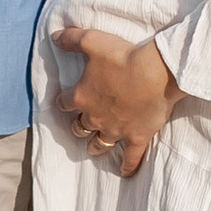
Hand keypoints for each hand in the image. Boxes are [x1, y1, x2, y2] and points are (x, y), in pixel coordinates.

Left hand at [56, 25, 178, 176]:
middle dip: (79, 126)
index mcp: (81, 96)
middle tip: (81, 125)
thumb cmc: (123, 57)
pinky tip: (125, 173)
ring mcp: (116, 130)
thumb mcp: (93, 41)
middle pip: (80, 127)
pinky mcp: (137, 137)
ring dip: (95, 146)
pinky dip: (128, 166)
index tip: (64, 101)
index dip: (63, 101)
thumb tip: (54, 37)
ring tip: (94, 148)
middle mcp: (95, 117)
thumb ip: (71, 39)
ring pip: (99, 144)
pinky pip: (130, 157)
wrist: (155, 73)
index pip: (63, 103)